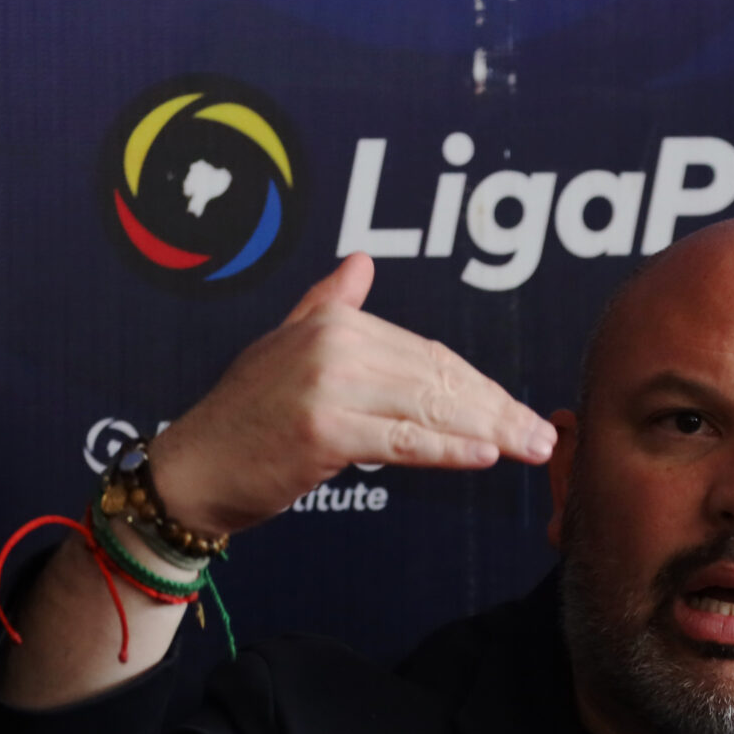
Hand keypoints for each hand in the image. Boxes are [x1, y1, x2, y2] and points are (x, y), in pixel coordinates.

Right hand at [148, 255, 557, 538]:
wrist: (192, 470)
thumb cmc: (244, 420)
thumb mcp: (284, 346)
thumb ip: (328, 304)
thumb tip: (361, 263)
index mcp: (333, 320)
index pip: (427, 355)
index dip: (478, 384)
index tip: (515, 408)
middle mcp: (333, 343)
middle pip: (437, 379)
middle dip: (497, 409)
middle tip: (541, 435)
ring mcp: (328, 386)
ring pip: (429, 409)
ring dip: (489, 430)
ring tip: (530, 448)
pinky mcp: (324, 432)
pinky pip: (404, 441)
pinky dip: (450, 449)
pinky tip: (486, 455)